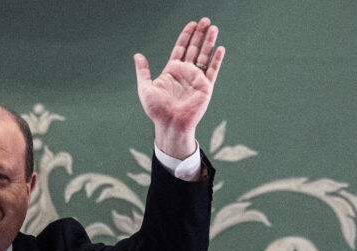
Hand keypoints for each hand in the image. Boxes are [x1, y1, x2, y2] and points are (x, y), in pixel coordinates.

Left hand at [134, 17, 225, 158]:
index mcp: (172, 71)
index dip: (186, 36)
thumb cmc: (157, 110)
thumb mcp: (145, 88)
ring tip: (213, 28)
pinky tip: (220, 48)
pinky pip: (212, 71)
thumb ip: (143, 71)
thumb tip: (137, 55)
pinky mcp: (205, 87)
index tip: (191, 24)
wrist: (170, 124)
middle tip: (205, 20)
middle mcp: (186, 73)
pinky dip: (216, 60)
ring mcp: (196, 79)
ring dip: (209, 42)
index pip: (181, 48)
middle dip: (200, 34)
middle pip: (195, 49)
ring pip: (205, 56)